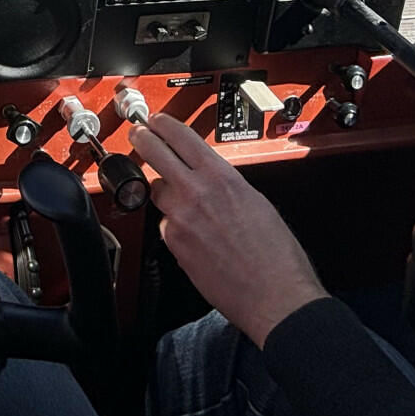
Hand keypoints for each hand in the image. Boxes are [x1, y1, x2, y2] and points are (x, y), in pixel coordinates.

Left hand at [131, 112, 327, 346]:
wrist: (274, 295)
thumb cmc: (276, 255)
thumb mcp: (257, 202)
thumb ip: (228, 186)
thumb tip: (213, 180)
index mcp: (222, 177)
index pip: (183, 137)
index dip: (164, 124)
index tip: (157, 120)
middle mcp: (197, 192)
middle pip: (155, 153)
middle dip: (142, 139)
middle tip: (138, 134)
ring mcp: (181, 218)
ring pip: (157, 191)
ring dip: (163, 190)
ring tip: (180, 199)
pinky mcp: (174, 243)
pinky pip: (166, 225)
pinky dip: (175, 226)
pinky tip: (193, 236)